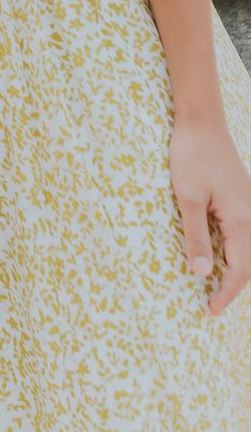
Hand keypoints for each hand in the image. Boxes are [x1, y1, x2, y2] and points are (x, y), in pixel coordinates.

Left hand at [169, 115, 250, 313]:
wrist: (202, 122)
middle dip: (233, 286)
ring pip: (248, 249)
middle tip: (213, 303)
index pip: (239, 270)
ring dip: (236, 269)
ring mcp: (249, 206)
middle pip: (248, 263)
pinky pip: (243, 234)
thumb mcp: (187, 197)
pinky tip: (221, 253)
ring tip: (218, 285)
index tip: (211, 309)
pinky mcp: (243, 198)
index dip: (226, 293)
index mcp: (241, 221)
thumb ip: (195, 236)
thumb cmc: (192, 156)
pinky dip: (235, 250)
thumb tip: (201, 273)